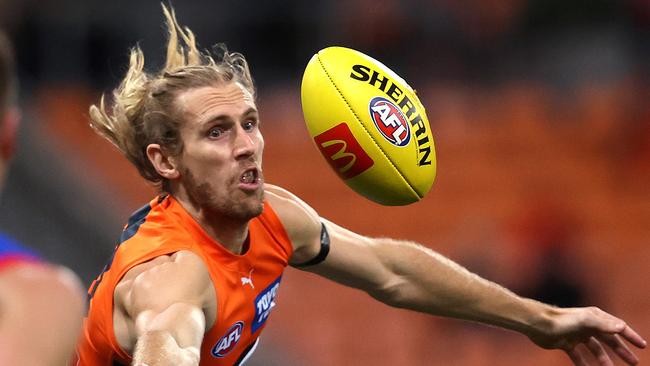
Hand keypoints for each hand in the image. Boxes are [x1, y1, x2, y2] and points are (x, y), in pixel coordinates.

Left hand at [528, 306, 645, 364]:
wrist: (538, 324)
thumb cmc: (562, 320)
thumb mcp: (585, 321)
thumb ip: (604, 324)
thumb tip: (621, 327)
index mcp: (594, 317)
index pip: (617, 326)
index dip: (631, 336)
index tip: (642, 346)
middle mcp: (587, 325)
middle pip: (609, 339)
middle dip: (621, 350)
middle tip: (634, 362)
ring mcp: (577, 334)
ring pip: (595, 350)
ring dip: (604, 360)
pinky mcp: (566, 343)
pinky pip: (579, 356)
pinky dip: (585, 364)